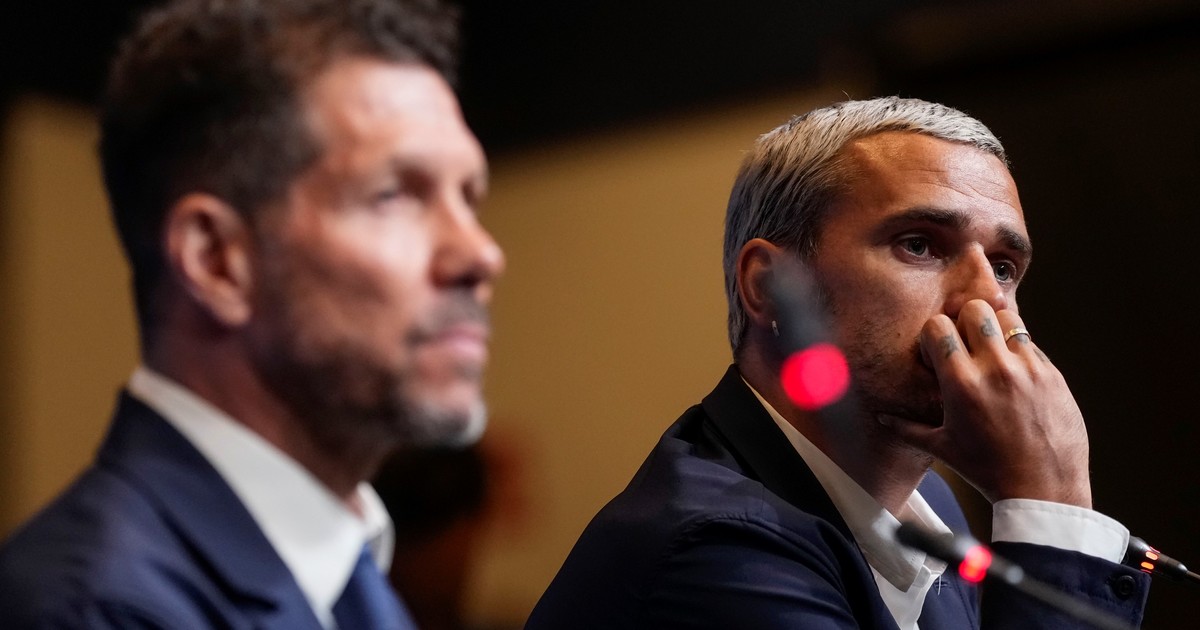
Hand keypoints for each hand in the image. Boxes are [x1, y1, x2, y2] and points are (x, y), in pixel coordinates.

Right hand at [880, 299, 1091, 506]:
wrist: (1042, 489)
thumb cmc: (989, 471)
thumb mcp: (943, 448)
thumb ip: (908, 428)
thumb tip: (882, 418)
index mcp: (961, 384)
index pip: (938, 326)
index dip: (933, 335)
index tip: (937, 353)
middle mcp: (994, 370)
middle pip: (975, 309)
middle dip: (965, 322)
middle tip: (966, 344)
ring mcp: (1027, 369)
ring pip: (1008, 317)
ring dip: (995, 329)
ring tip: (993, 353)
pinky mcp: (1052, 374)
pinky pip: (1031, 344)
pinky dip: (1019, 352)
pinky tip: (1015, 376)